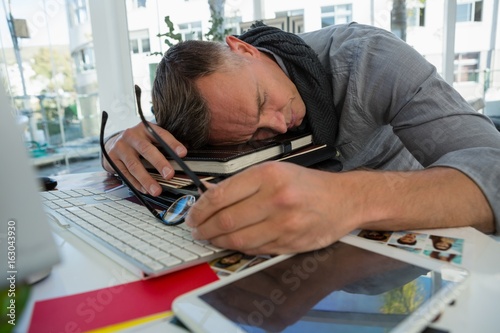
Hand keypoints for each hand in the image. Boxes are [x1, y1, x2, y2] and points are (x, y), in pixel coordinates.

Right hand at [102, 121, 186, 195]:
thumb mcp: (149, 137)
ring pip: (134, 165)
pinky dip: (136, 183)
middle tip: (169, 175)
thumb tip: (183, 155)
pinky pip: (125, 174)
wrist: (112, 142)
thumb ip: (163, 144)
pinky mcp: (112, 159)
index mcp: (145, 128)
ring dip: (147, 179)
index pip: (160, 134)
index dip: (172, 144)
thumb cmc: (137, 141)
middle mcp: (131, 136)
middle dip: (159, 163)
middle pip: (146, 150)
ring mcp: (120, 147)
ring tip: (157, 190)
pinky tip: (144, 190)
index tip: (183, 153)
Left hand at [185, 162, 355, 254]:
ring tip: (208, 237)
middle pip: (226, 220)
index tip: (192, 215)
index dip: (200, 209)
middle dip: (204, 228)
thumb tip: (209, 197)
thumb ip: (243, 183)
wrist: (343, 200)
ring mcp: (284, 224)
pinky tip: (230, 243)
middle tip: (196, 230)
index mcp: (268, 175)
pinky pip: (254, 249)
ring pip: (237, 239)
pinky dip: (237, 247)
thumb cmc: (306, 184)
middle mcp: (275, 199)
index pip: (221, 195)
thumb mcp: (274, 170)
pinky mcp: (290, 243)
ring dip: (217, 241)